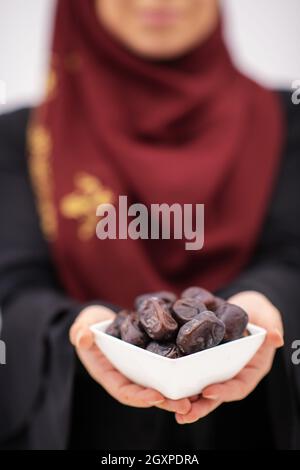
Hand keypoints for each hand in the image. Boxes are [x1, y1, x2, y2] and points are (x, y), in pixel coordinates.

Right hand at [69, 305, 190, 414]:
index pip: (124, 391)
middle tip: (186, 405)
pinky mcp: (152, 359)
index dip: (140, 397)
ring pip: (160, 385)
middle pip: (147, 394)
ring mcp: (140, 369)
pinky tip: (197, 374)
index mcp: (109, 374)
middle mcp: (127, 376)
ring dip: (177, 392)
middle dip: (166, 401)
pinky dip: (180, 374)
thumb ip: (79, 332)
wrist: (102, 320)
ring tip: (198, 396)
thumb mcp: (81, 326)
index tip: (157, 397)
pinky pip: (166, 369)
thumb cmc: (89, 324)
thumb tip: (83, 338)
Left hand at [175, 291, 283, 423]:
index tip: (209, 392)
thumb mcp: (267, 318)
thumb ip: (271, 327)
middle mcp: (231, 373)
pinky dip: (175, 376)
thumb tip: (275, 336)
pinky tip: (160, 379)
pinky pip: (188, 369)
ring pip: (199, 387)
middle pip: (215, 394)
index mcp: (250, 370)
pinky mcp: (200, 358)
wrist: (244, 307)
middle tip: (183, 413)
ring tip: (167, 403)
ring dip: (184, 397)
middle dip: (199, 406)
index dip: (225, 391)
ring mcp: (215, 368)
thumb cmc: (259, 314)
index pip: (239, 387)